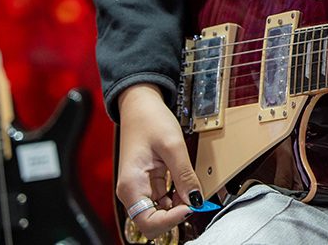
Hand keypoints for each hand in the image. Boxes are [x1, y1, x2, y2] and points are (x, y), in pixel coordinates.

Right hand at [116, 83, 203, 238]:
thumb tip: (196, 200)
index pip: (148, 221)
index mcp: (131, 185)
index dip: (172, 220)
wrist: (141, 105)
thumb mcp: (173, 146)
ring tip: (194, 192)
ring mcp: (140, 189)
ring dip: (178, 208)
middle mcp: (132, 192)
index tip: (193, 206)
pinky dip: (177, 200)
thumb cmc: (149, 120)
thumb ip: (185, 175)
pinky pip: (163, 202)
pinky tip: (187, 189)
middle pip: (153, 222)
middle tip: (196, 201)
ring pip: (160, 214)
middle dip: (176, 216)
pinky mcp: (148, 184)